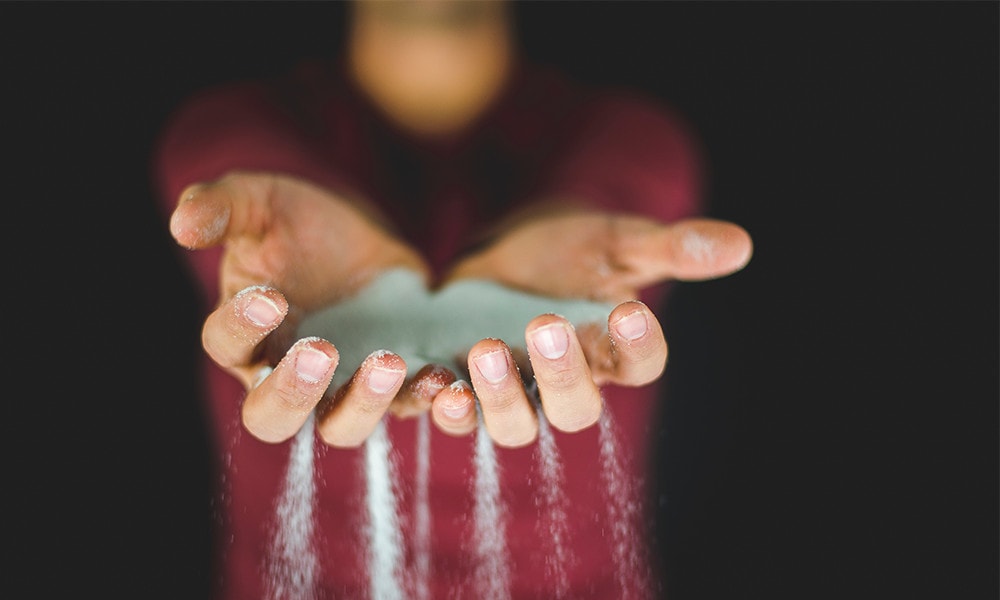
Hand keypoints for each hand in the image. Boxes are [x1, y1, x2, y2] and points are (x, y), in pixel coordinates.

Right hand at [170, 170, 453, 446]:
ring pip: (341, 426)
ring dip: (363, 404)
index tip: (270, 294)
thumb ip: (223, 206)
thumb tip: (182, 225)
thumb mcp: (261, 202)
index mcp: (243, 335)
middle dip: (292, 393)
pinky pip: (405, 408)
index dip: (242, 327)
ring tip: (389, 362)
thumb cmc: (298, 225)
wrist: (364, 240)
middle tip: (320, 352)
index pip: (227, 346)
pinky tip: (441, 377)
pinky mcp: (393, 387)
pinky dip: (423, 398)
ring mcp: (340, 389)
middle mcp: (284, 377)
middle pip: (271, 418)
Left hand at [435, 207, 752, 446]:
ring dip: (500, 398)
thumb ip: (669, 248)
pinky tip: (434, 381)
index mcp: (614, 352)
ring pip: (514, 424)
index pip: (640, 365)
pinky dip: (443, 404)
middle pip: (576, 409)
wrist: (508, 252)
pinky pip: (456, 413)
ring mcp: (514, 391)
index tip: (630, 308)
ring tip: (486, 351)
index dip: (637, 346)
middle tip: (547, 325)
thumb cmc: (572, 250)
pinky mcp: (463, 385)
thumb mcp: (616, 240)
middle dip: (562, 374)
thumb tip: (740, 244)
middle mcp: (567, 384)